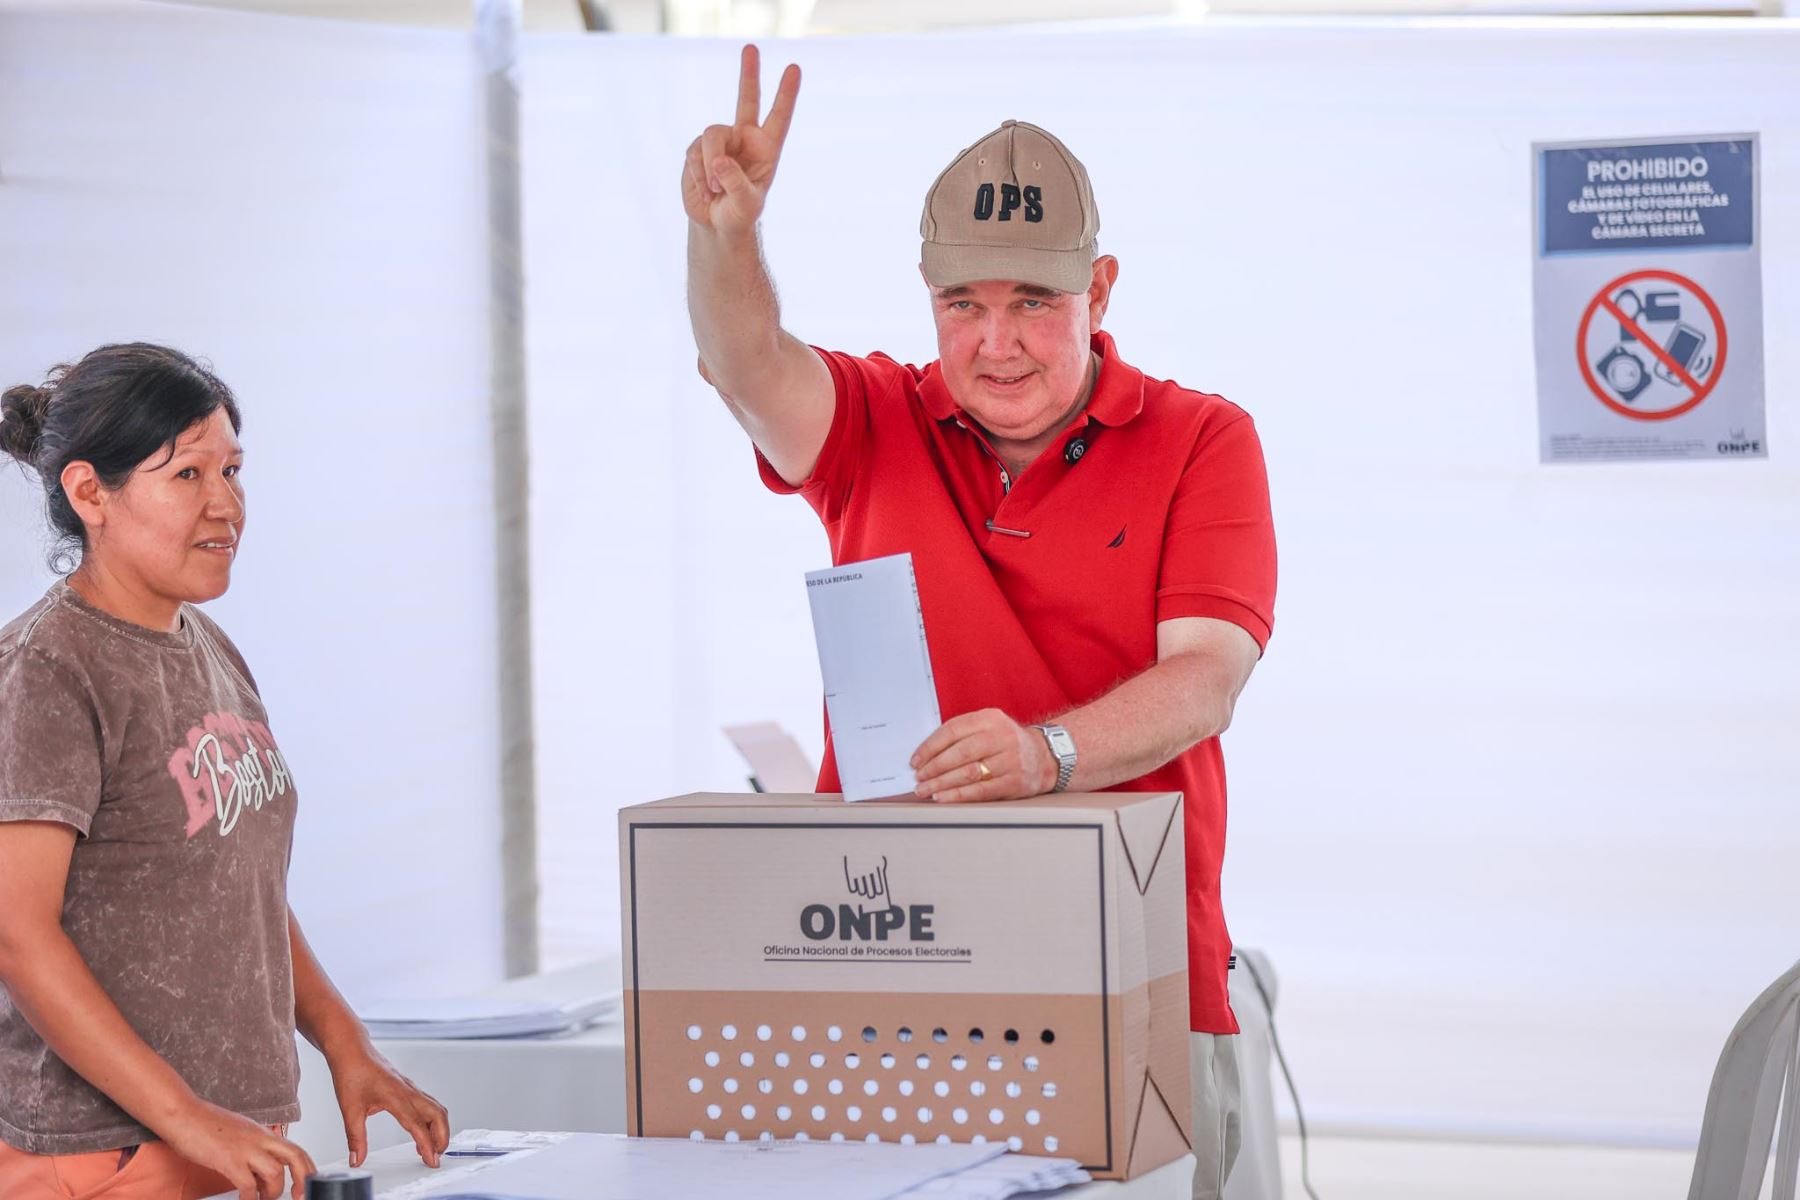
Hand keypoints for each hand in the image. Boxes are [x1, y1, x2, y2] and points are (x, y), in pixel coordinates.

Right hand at [161, 1100, 315, 1199]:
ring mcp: (245, 1149)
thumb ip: (253, 1149)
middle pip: (295, 1156)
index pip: (295, 1149)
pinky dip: (250, 1198)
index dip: (306, 1168)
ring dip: (272, 1192)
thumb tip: (261, 1172)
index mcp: (263, 1134)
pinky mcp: (228, 1160)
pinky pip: (248, 1185)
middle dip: (303, 1178)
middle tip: (298, 1196)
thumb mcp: (240, 1133)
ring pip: (275, 1173)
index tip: (305, 1185)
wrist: (183, 1114)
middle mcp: (259, 1139)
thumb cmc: (206, 1124)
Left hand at [328, 1046, 449, 1168]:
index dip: (427, 1144)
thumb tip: (356, 1159)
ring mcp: (410, 1088)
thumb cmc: (352, 1073)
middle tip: (436, 1157)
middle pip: (438, 1115)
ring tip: (433, 1147)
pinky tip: (422, 1130)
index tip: (431, 1160)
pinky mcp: (408, 1088)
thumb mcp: (349, 1110)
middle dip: (442, 1137)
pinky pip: (429, 1104)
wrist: (352, 1050)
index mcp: (396, 1097)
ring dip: (440, 1128)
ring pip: (436, 1108)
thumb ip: (355, 1138)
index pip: (418, 1124)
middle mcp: (408, 1091)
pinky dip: (432, 1119)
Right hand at [681, 44, 800, 234]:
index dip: (786, 94)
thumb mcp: (746, 204)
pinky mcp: (697, 149)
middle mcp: (744, 138)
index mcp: (766, 148)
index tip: (794, 68)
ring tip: (716, 189)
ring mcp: (720, 141)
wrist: (716, 223)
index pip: (779, 117)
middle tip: (751, 47)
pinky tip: (706, 190)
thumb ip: (736, 182)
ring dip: (711, 165)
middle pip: (746, 99)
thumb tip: (718, 159)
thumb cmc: (739, 214)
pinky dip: (699, 174)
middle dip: (749, 74)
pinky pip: (694, 153)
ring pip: (711, 135)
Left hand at [911, 709, 1056, 802]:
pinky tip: (943, 798)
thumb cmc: (1006, 742)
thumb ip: (961, 735)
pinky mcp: (1014, 782)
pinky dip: (958, 795)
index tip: (915, 760)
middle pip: (959, 752)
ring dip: (942, 783)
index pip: (952, 730)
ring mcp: (1010, 760)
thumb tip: (925, 755)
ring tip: (925, 790)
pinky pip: (981, 790)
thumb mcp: (988, 726)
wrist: (1045, 756)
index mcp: (990, 718)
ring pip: (968, 773)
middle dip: (933, 767)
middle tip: (918, 778)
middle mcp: (1001, 736)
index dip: (930, 747)